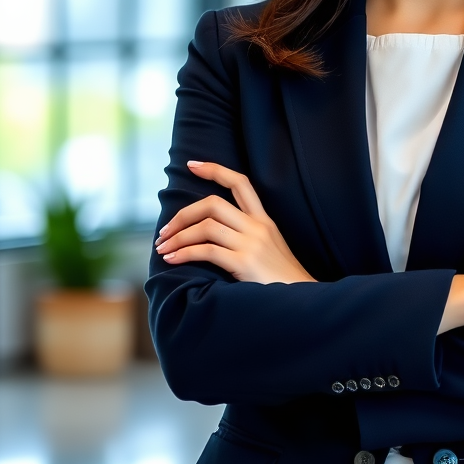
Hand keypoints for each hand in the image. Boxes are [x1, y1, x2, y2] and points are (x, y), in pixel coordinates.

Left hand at [155, 161, 315, 284]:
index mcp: (264, 219)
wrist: (301, 298)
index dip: (215, 170)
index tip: (192, 165)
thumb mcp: (269, 247)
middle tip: (164, 230)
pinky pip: (207, 251)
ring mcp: (252, 244)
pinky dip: (183, 253)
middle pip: (213, 204)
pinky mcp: (245, 264)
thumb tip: (209, 230)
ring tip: (162, 248)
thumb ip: (246, 234)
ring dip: (177, 236)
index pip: (240, 183)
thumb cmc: (280, 278)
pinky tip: (171, 259)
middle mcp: (258, 227)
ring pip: (206, 227)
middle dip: (182, 215)